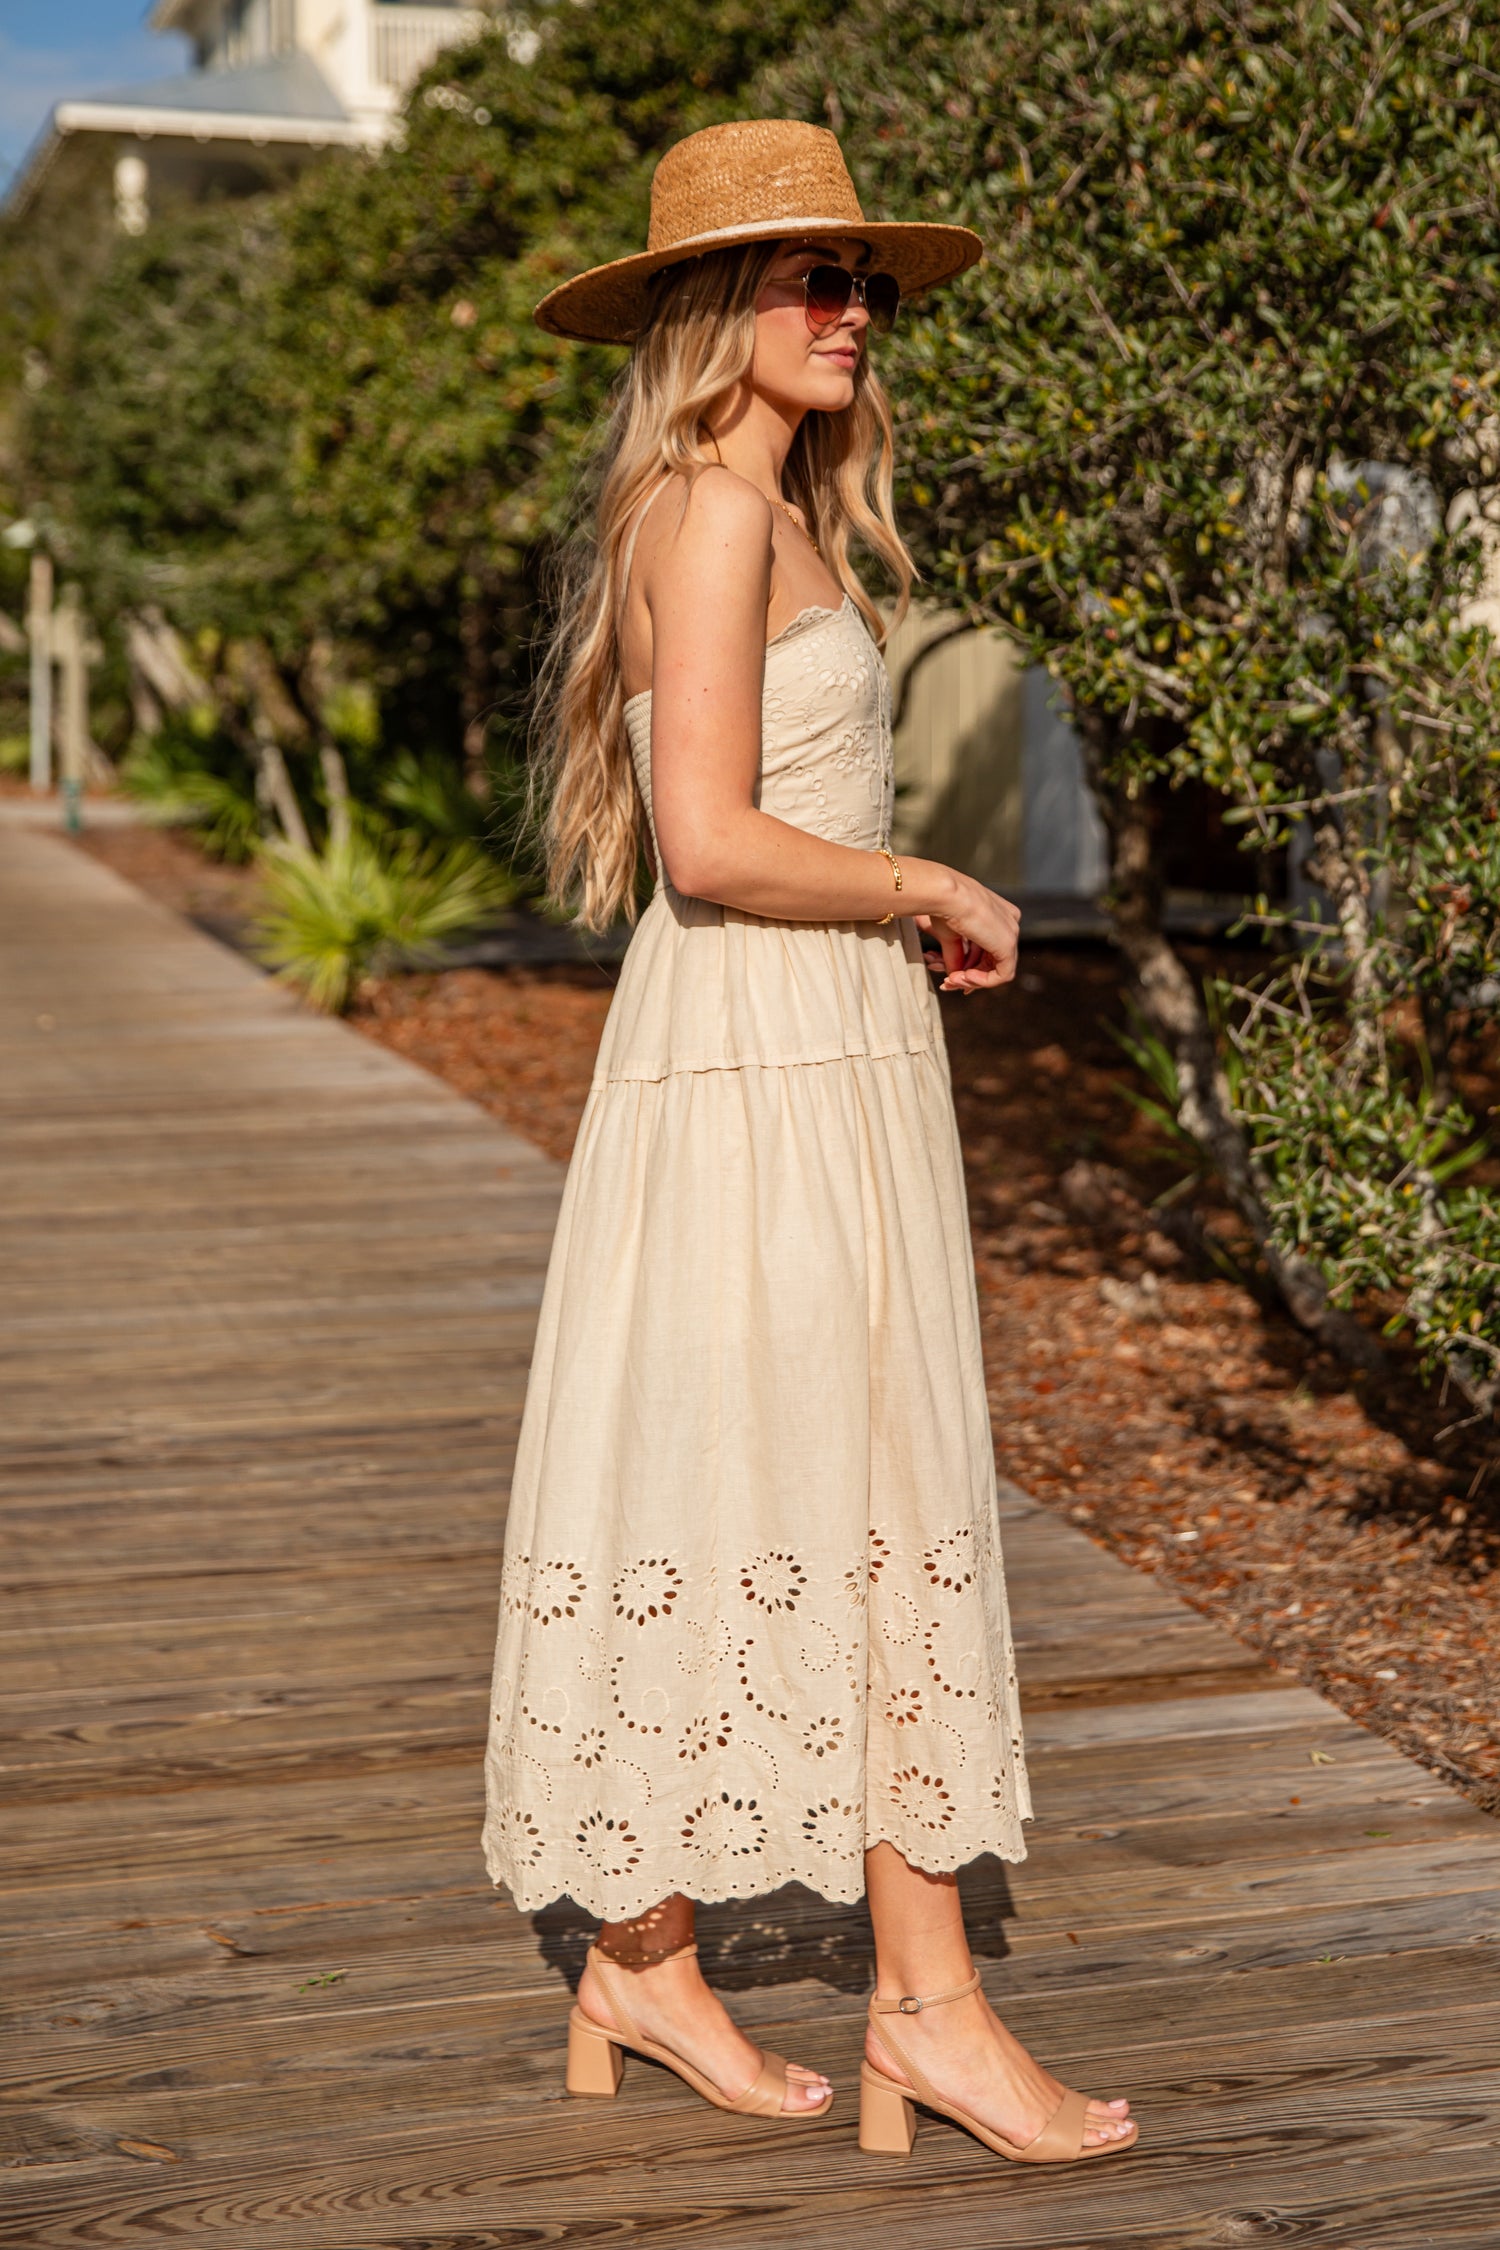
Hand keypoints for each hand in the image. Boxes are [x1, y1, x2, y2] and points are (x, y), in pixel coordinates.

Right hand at [915, 872, 1019, 994]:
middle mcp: (1010, 922)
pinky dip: (983, 981)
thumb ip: (957, 956)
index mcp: (999, 914)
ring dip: (973, 980)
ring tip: (951, 980)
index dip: (972, 967)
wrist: (945, 894)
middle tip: (948, 983)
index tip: (952, 977)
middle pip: (994, 960)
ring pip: (999, 970)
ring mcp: (1011, 932)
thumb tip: (955, 976)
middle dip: (971, 977)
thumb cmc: (943, 907)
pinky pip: (1002, 974)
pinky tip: (964, 977)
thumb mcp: (950, 936)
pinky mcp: (1008, 945)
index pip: (989, 948)